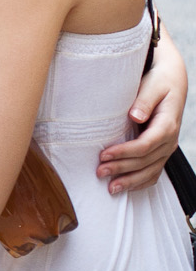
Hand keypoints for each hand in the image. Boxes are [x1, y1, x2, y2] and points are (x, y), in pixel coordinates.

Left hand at [99, 34, 186, 192]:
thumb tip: (135, 116)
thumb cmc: (158, 82)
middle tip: (99, 172)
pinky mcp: (161, 151)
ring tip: (110, 188)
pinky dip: (141, 182)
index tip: (103, 155)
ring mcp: (167, 147)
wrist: (172, 82)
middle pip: (146, 161)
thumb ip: (144, 100)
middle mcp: (169, 139)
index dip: (125, 152)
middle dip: (122, 168)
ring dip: (130, 181)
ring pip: (151, 171)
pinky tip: (126, 188)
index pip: (146, 144)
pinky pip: (154, 171)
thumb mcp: (152, 86)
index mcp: (167, 124)